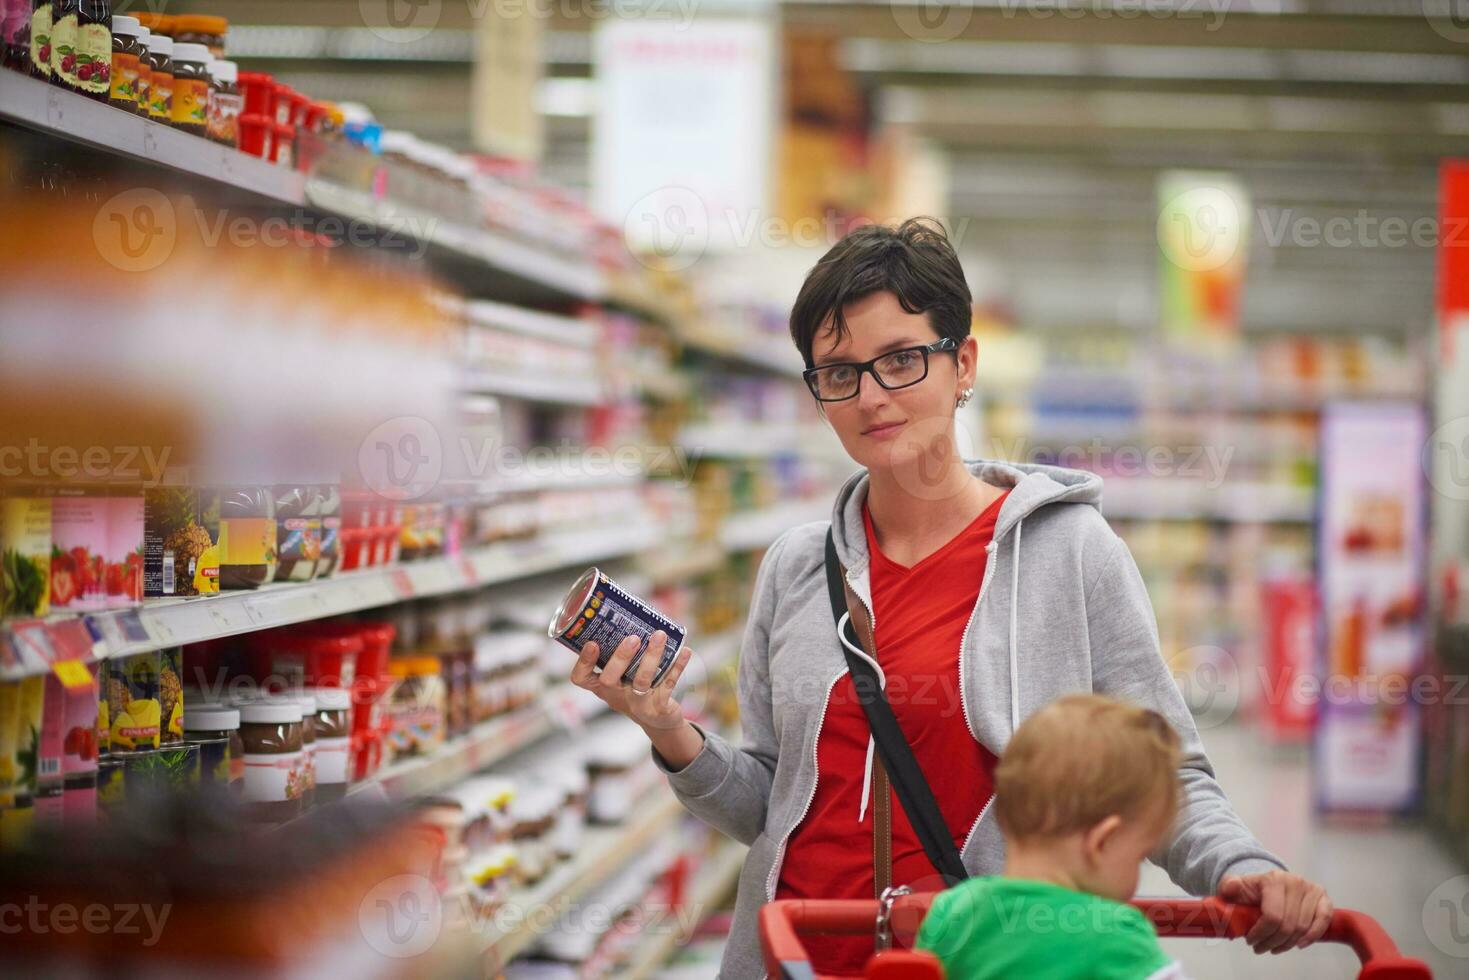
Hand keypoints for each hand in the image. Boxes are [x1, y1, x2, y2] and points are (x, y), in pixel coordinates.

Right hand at [569, 630, 693, 731]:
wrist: (658, 721)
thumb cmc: (636, 690)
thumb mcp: (623, 677)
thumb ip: (623, 654)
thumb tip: (634, 615)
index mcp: (603, 686)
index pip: (582, 678)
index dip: (584, 662)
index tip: (592, 643)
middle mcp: (616, 696)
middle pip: (610, 680)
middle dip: (620, 657)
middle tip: (633, 638)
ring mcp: (637, 704)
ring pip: (642, 680)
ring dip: (652, 656)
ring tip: (660, 635)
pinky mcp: (658, 707)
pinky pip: (668, 684)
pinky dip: (677, 666)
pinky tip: (685, 651)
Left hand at [1218, 870, 1332, 953]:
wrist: (1269, 883)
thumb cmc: (1251, 890)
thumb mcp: (1233, 887)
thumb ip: (1228, 886)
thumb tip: (1232, 886)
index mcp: (1273, 879)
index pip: (1272, 916)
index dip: (1261, 934)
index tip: (1250, 941)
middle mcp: (1295, 882)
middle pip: (1288, 925)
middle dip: (1272, 942)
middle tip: (1260, 948)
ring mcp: (1311, 889)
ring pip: (1303, 928)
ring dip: (1287, 943)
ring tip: (1273, 948)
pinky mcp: (1323, 898)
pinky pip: (1323, 921)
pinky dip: (1313, 936)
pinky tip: (1299, 944)